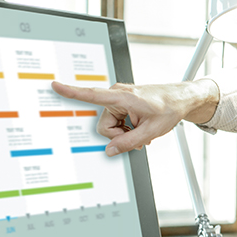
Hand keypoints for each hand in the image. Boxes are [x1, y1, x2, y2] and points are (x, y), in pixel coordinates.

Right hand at [50, 80, 218, 155]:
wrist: (181, 99)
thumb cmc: (169, 108)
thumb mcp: (150, 132)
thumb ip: (128, 143)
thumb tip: (110, 151)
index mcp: (122, 97)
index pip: (92, 95)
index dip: (71, 92)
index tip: (55, 85)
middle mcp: (117, 95)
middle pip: (104, 125)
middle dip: (119, 135)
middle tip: (137, 135)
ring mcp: (119, 99)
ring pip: (110, 126)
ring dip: (124, 132)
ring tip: (141, 130)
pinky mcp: (122, 103)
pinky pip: (117, 122)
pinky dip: (127, 128)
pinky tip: (139, 127)